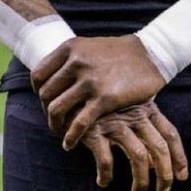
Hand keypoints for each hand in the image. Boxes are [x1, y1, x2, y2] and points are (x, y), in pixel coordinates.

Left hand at [31, 35, 165, 148]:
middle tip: (55, 119)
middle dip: (47, 110)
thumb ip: (72, 59)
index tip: (47, 101)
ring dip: (55, 125)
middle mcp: (77, 62)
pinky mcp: (104, 98)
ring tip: (60, 132)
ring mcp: (90, 80)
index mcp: (71, 48)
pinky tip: (70, 143)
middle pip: (46, 94)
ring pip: (57, 109)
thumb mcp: (90, 47)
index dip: (39, 92)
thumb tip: (52, 78)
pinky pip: (78, 123)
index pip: (39, 75)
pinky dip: (71, 136)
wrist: (152, 54)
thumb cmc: (120, 53)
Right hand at [80, 101, 187, 190]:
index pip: (170, 133)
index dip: (179, 157)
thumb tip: (154, 165)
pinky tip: (103, 181)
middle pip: (159, 148)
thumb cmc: (102, 104)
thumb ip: (143, 133)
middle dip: (166, 175)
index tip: (182, 176)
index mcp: (146, 108)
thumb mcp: (127, 112)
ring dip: (141, 182)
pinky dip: (106, 175)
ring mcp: (115, 122)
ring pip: (139, 157)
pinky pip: (106, 160)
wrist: (69, 89)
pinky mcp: (94, 130)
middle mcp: (134, 114)